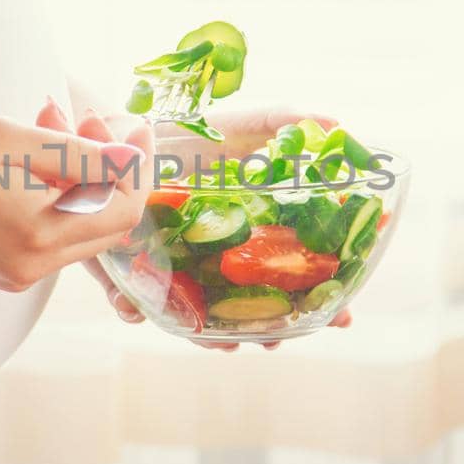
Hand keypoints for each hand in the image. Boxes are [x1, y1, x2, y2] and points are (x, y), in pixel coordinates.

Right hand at [0, 112, 150, 291]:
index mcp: (39, 236)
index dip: (136, 166)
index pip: (124, 209)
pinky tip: (30, 159)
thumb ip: (79, 155)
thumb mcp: (9, 139)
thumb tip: (132, 160)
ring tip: (49, 127)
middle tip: (84, 121)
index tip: (133, 127)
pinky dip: (55, 197)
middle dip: (109, 170)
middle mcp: (32, 266)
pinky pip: (50, 236)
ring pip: (79, 229)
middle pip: (108, 224)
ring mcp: (14, 274)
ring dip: (81, 180)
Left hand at [60, 101, 355, 350]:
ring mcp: (173, 271)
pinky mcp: (125, 270)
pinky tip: (137, 312)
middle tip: (279, 340)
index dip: (320, 300)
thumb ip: (281, 121)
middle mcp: (214, 261)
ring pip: (198, 319)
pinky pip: (132, 303)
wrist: (119, 131)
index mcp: (248, 236)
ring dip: (210, 336)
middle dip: (270, 331)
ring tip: (225, 342)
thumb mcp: (237, 125)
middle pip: (251, 309)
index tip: (343, 318)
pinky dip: (135, 312)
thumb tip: (335, 121)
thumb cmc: (186, 134)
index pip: (294, 277)